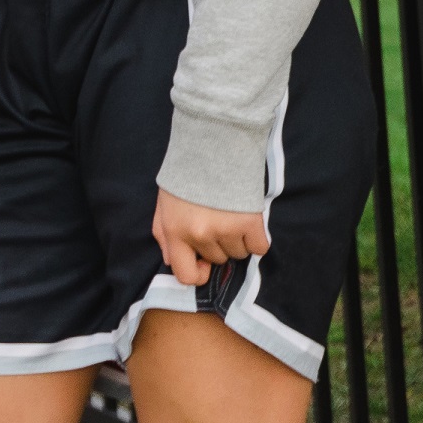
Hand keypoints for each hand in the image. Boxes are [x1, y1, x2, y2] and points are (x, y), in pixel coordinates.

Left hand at [152, 186, 270, 287]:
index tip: (204, 262)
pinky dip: (256, 238)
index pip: (186, 276)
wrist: (212, 146)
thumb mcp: (164, 205)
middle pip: (217, 260)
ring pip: (238, 253)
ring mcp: (225, 229)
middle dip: (217, 243)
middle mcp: (199, 234)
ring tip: (229, 213)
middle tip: (215, 218)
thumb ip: (164, 236)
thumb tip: (172, 262)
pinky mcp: (249, 222)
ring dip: (237, 238)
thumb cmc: (186, 176)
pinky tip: (246, 218)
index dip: (197, 273)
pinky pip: (259, 248)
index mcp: (174, 232)